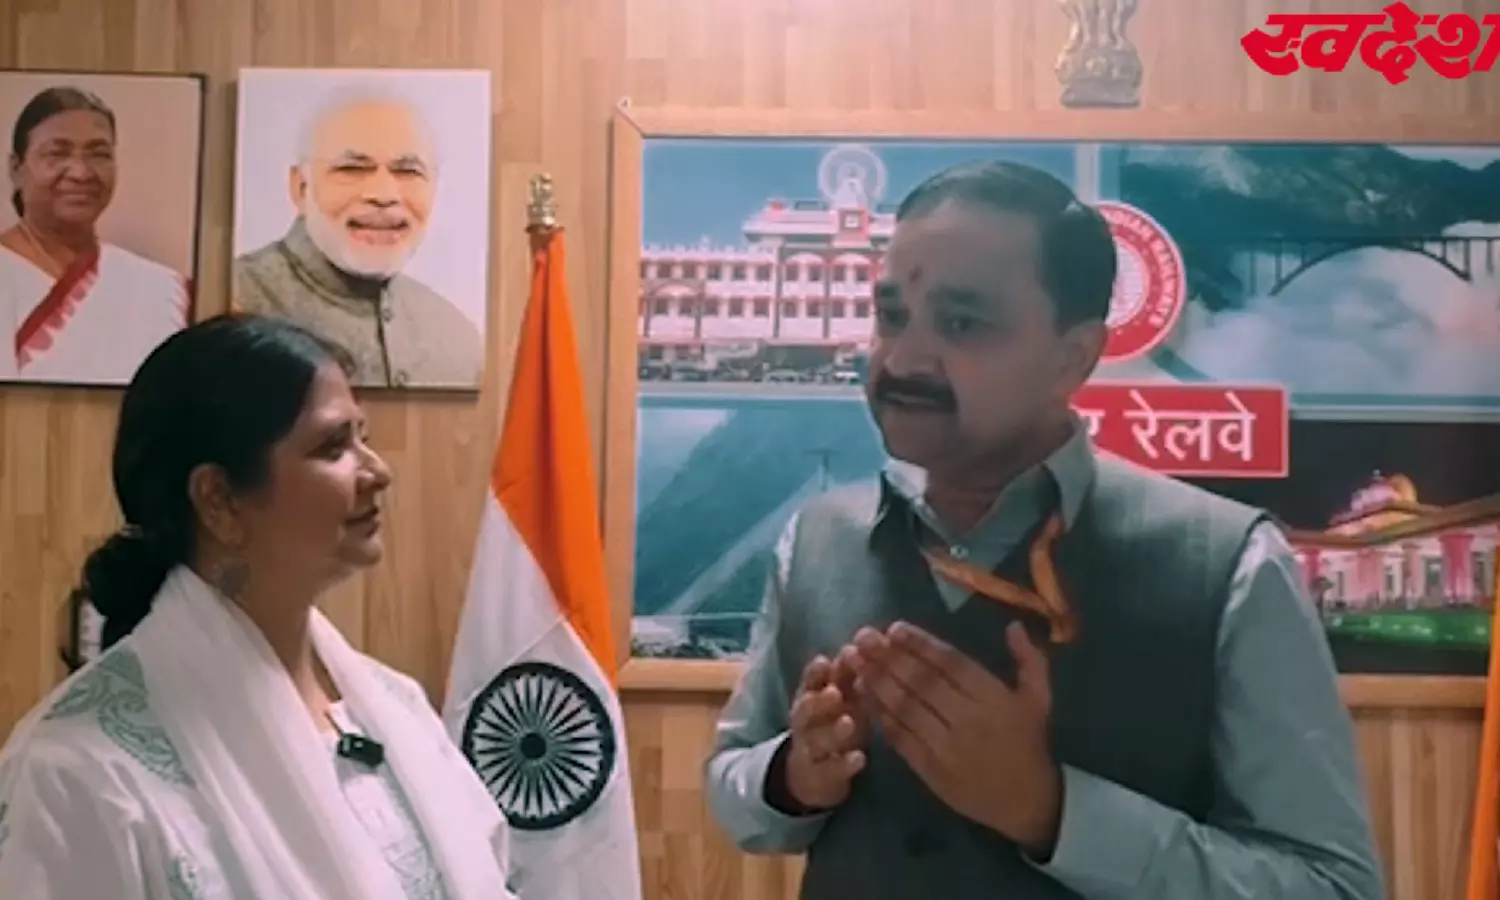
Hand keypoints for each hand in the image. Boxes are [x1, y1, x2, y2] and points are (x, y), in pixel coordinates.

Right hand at [784, 649, 868, 809]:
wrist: (811, 774)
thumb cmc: (832, 724)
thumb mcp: (841, 698)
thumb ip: (850, 675)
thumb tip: (869, 643)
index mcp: (810, 697)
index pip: (809, 681)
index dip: (815, 672)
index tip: (826, 662)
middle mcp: (804, 722)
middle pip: (805, 709)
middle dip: (818, 701)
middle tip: (835, 693)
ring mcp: (810, 750)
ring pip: (815, 740)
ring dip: (832, 731)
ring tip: (849, 723)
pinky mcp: (819, 777)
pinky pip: (829, 771)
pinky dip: (844, 765)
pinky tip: (860, 759)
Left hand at [849, 620, 1062, 854]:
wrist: (1027, 802)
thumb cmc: (1029, 743)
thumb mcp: (1039, 699)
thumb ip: (1029, 661)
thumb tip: (1014, 625)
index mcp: (992, 698)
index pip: (950, 664)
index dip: (920, 645)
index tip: (894, 628)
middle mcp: (968, 719)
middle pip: (921, 682)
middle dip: (888, 657)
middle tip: (862, 636)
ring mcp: (947, 746)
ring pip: (906, 708)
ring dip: (877, 682)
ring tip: (854, 660)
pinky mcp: (931, 770)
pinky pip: (901, 738)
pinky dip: (882, 717)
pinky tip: (865, 697)